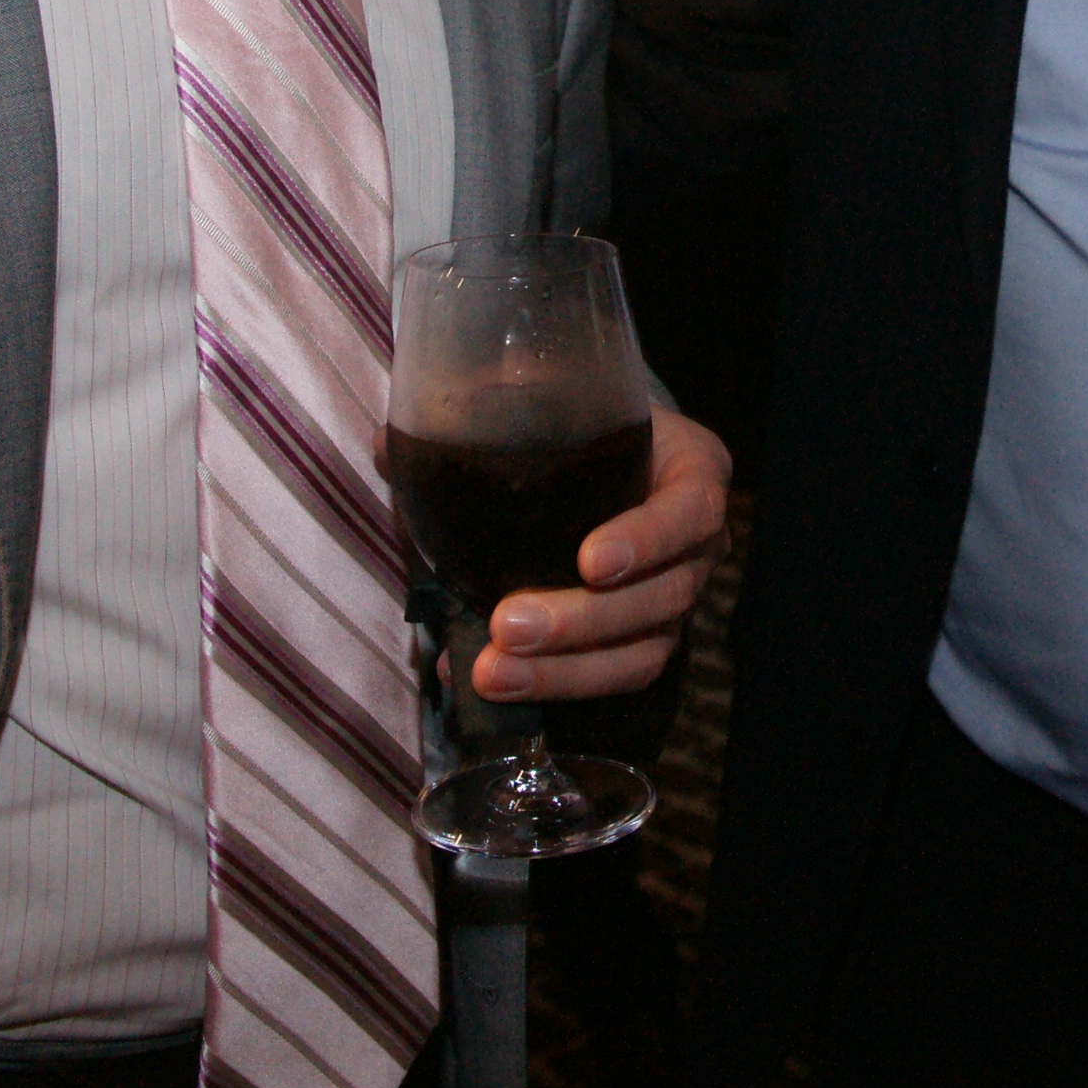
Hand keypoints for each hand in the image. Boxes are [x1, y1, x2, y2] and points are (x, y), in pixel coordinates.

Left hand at [470, 404, 727, 700]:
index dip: (648, 540)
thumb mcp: (555, 401)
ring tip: (493, 671)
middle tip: (508, 624)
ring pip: (642, 651)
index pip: (692, 508)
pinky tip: (491, 682)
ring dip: (564, 670)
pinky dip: (551, 686)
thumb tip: (389, 443)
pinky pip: (612, 677)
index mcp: (694, 470)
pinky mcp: (642, 640)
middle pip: (664, 595)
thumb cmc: (576, 426)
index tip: (590, 560)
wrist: (587, 458)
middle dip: (584, 620)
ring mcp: (675, 598)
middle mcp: (698, 542)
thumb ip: (494, 409)